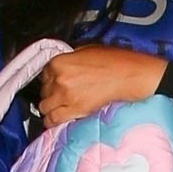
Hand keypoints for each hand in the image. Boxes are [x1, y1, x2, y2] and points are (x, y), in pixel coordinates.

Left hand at [38, 44, 167, 126]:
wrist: (129, 75)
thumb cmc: (114, 61)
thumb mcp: (87, 50)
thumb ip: (69, 59)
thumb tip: (63, 66)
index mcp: (59, 62)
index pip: (43, 74)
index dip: (51, 79)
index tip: (56, 83)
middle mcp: (58, 78)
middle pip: (43, 91)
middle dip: (52, 93)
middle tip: (63, 93)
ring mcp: (65, 95)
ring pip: (44, 107)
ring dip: (51, 107)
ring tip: (60, 107)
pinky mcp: (74, 110)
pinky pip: (52, 119)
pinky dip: (52, 121)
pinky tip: (56, 119)